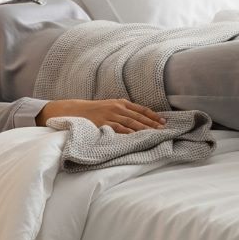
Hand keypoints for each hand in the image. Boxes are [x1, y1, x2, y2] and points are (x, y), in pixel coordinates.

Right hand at [35, 98, 165, 132]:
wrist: (73, 110)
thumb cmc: (93, 110)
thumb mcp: (110, 106)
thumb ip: (123, 111)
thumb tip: (139, 119)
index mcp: (120, 102)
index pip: (141, 109)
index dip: (153, 115)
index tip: (164, 121)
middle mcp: (117, 107)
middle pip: (139, 116)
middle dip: (153, 123)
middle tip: (164, 129)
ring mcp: (110, 115)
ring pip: (131, 123)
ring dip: (145, 128)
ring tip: (155, 134)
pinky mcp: (103, 123)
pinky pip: (119, 129)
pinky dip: (129, 133)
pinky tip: (137, 137)